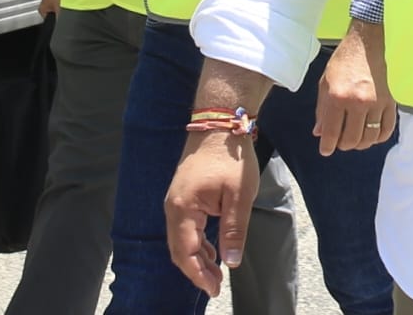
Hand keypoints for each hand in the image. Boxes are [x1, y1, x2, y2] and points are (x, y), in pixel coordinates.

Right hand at [166, 130, 259, 297]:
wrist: (220, 122)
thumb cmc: (231, 157)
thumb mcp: (239, 196)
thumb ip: (233, 231)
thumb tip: (230, 263)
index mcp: (184, 207)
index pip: (185, 251)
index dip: (198, 274)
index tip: (214, 290)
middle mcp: (173, 205)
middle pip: (178, 248)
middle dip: (196, 270)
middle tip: (216, 287)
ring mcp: (175, 199)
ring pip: (180, 238)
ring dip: (196, 257)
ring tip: (216, 273)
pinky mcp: (182, 194)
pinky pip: (184, 226)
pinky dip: (196, 242)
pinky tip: (212, 249)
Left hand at [314, 20, 395, 154]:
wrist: (366, 45)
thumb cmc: (343, 62)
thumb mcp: (325, 83)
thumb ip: (322, 110)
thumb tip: (319, 132)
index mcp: (338, 96)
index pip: (332, 131)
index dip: (327, 146)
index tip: (326, 150)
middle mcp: (358, 102)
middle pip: (351, 139)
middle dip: (343, 145)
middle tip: (339, 142)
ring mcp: (376, 103)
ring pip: (369, 138)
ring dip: (360, 144)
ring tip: (354, 139)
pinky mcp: (390, 102)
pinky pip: (386, 130)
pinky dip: (378, 137)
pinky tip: (371, 135)